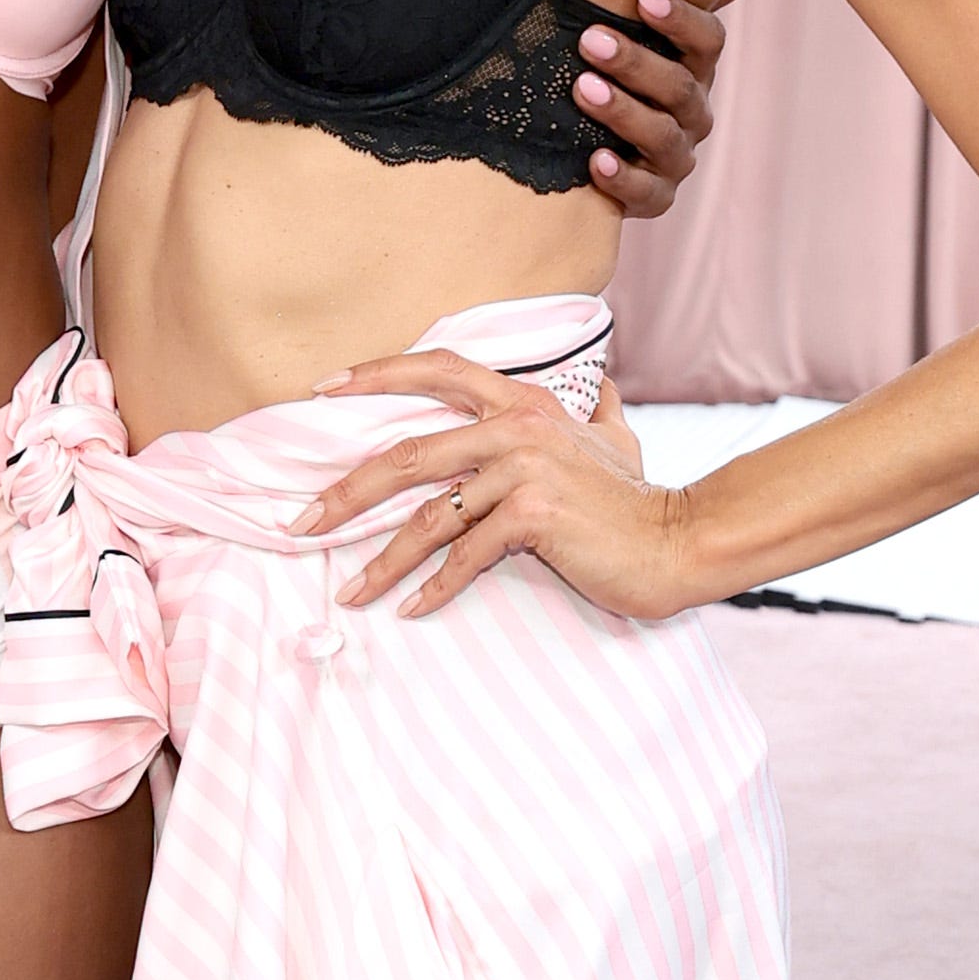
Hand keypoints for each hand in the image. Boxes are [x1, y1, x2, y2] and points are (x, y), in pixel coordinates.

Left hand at [298, 353, 714, 623]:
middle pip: (407, 453)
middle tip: (301, 523)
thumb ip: (594, 407)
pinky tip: (413, 610)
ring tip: (350, 592)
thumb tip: (598, 383)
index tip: (319, 389)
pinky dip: (435, 587)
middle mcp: (518, 426)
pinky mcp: (534, 515)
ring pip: (429, 515)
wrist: (677, 541)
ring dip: (382, 560)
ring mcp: (525, 468)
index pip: (436, 368)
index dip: (375, 374)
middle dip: (345, 492)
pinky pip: (465, 554)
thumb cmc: (637, 497)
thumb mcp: (615, 435)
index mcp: (523, 402)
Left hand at [579, 0, 730, 219]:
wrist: (596, 151)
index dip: (681, 20)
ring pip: (661, 135)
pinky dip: (622, 177)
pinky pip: (646, 192)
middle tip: (590, 40)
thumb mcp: (647, 37)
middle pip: (678, 87)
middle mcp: (695, 113)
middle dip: (634, 62)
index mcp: (698, 69)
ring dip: (622, 111)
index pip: (707, 41)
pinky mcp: (656, 197)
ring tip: (582, 89)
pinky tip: (595, 161)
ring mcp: (677, 158)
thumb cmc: (624, 81)